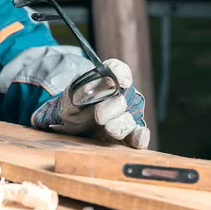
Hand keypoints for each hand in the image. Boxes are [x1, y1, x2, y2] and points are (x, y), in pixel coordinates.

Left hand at [31, 59, 149, 148]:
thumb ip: (78, 92)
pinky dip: (140, 137)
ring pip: (130, 118)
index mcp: (107, 79)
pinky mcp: (127, 134)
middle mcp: (121, 96)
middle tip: (99, 116)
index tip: (122, 82)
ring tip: (109, 129)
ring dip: (121, 124)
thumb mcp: (70, 96)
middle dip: (113, 106)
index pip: (117, 70)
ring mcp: (126, 115)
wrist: (71, 127)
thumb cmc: (74, 106)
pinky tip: (138, 139)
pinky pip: (138, 136)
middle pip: (124, 98)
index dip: (120, 74)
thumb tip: (86, 90)